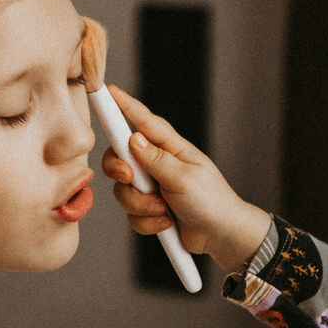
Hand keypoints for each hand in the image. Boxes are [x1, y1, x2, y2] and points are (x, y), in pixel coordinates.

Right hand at [98, 85, 272, 277]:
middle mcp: (157, 163)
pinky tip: (166, 223)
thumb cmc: (212, 202)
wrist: (221, 236)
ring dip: (141, 204)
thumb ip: (156, 160)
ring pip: (122, 190)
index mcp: (171, 148)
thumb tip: (133, 139)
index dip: (123, 105)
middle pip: (119, 156)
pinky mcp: (148, 208)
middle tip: (129, 177)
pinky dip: (147, 221)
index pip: (143, 121)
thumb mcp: (185, 178)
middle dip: (118, 169)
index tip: (107, 91)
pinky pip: (131, 214)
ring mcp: (152, 187)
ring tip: (165, 210)